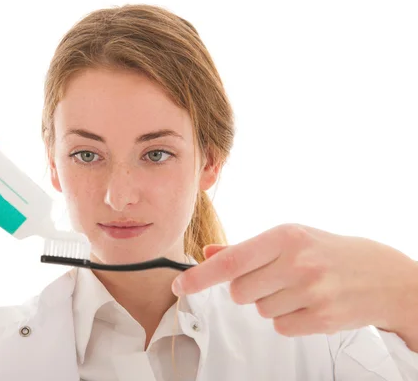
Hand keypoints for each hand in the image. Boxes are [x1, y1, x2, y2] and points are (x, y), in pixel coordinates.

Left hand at [172, 223, 417, 336]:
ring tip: (299, 288)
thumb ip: (245, 249)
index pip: (231, 261)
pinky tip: (308, 304)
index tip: (179, 285)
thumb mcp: (289, 238)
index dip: (200, 276)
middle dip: (248, 288)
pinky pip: (280, 327)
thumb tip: (208, 254)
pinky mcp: (321, 318)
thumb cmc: (327, 252)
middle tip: (275, 277)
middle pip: (238, 292)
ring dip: (271, 303)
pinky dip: (288, 319)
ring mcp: (311, 292)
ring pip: (259, 310)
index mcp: (284, 236)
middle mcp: (296, 262)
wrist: (382, 275)